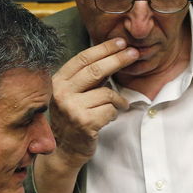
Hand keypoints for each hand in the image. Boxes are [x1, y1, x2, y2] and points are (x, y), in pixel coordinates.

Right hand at [49, 38, 137, 169]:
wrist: (65, 149)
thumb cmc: (73, 119)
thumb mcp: (73, 95)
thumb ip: (87, 79)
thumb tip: (113, 56)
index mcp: (58, 81)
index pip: (83, 59)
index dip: (104, 49)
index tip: (121, 42)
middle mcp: (62, 93)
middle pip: (96, 71)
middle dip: (118, 60)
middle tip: (134, 54)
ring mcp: (72, 108)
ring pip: (107, 94)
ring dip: (118, 100)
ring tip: (119, 105)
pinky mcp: (84, 123)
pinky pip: (110, 111)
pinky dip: (114, 114)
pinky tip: (108, 118)